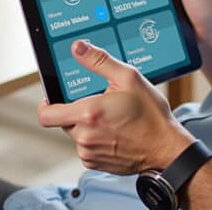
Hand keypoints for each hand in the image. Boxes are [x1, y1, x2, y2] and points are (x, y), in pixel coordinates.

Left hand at [38, 40, 194, 174]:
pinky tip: (114, 131)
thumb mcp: (129, 78)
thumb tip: (78, 48)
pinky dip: (94, 138)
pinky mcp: (95, 163)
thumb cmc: (150, 115)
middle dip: (75, 109)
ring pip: (75, 133)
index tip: (54, 96)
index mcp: (88, 113)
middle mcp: (85, 136)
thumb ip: (99, 61)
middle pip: (62, 121)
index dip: (46, 103)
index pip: (46, 114)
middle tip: (98, 101)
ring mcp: (89, 152)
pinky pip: (85, 147)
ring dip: (86, 124)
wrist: (165, 147)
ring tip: (110, 117)